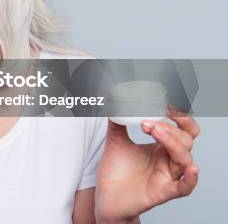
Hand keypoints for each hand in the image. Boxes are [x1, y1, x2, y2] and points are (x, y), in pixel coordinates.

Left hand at [95, 107, 199, 222]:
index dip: (180, 116)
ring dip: (172, 142)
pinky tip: (191, 169)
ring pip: (184, 158)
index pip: (182, 128)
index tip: (167, 103)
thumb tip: (114, 101)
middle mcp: (168, 160)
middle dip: (170, 127)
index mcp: (161, 146)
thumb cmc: (116, 171)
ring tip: (153, 129)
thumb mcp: (115, 140)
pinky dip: (190, 178)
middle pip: (185, 140)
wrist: (106, 196)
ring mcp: (168, 176)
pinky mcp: (163, 192)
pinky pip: (183, 187)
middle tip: (150, 121)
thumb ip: (117, 121)